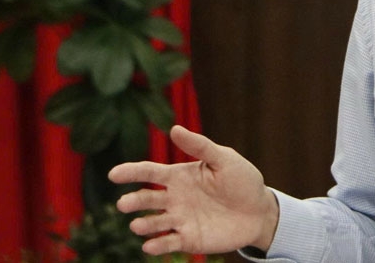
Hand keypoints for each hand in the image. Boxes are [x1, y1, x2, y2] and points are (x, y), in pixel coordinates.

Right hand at [107, 125, 278, 255]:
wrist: (260, 211)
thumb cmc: (242, 181)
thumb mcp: (224, 159)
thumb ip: (200, 146)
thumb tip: (174, 129)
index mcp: (180, 176)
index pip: (150, 172)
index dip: (131, 172)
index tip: (114, 174)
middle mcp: (174, 198)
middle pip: (146, 199)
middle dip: (133, 201)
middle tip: (124, 204)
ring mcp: (180, 220)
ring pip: (153, 223)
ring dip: (143, 224)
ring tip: (137, 225)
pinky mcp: (188, 240)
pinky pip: (168, 243)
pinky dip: (157, 245)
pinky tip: (150, 245)